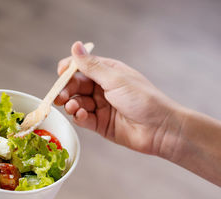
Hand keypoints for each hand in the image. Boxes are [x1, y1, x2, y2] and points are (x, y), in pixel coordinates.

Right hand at [55, 41, 183, 156]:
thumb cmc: (143, 100)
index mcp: (108, 72)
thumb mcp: (115, 80)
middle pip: (76, 86)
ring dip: (72, 104)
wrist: (161, 129)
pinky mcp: (100, 124)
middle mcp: (103, 88)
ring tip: (73, 107)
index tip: (60, 73)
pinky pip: (83, 119)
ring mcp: (101, 107)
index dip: (69, 70)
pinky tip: (82, 116)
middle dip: (66, 90)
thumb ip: (92, 66)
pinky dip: (79, 117)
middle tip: (60, 97)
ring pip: (77, 103)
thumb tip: (75, 46)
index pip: (82, 67)